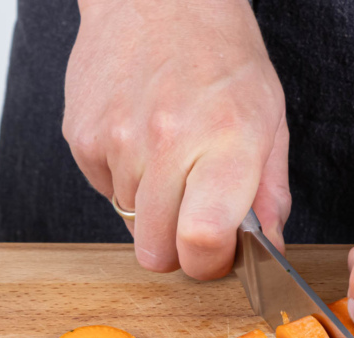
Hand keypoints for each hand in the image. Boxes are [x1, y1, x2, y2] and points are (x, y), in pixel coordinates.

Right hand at [64, 0, 289, 278]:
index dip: (210, 264)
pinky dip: (126, 181)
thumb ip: (271, 194)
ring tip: (173, 160)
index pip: (201, 240)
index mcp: (225, 142)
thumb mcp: (271, 122)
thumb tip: (269, 250)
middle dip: (180, 249)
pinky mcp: (82, 137)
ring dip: (154, 209)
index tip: (219, 255)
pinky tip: (145, 142)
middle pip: (157, 251)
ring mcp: (117, 140)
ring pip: (131, 223)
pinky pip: (106, 191)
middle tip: (197, 220)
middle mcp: (167, 143)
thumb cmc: (224, 57)